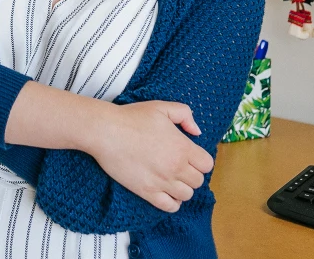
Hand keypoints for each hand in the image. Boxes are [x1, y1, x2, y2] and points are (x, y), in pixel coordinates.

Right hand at [83, 100, 213, 213]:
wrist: (106, 132)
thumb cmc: (132, 118)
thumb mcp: (161, 107)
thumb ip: (184, 115)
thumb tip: (196, 132)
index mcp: (182, 147)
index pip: (207, 164)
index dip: (200, 160)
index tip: (190, 156)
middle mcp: (176, 167)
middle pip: (198, 181)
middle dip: (191, 174)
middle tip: (179, 166)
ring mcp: (162, 182)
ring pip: (187, 195)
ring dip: (182, 188)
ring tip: (172, 179)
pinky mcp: (147, 192)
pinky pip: (170, 207)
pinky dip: (172, 202)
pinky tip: (165, 191)